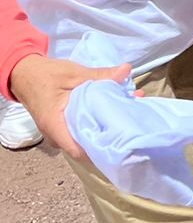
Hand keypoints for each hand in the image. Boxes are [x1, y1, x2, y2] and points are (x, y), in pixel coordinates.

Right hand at [9, 54, 132, 160]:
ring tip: (132, 112)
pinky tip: (119, 109)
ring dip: (109, 126)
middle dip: (112, 135)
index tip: (124, 141)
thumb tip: (126, 71)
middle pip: (87, 145)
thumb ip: (100, 75)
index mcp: (55, 125)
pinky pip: (85, 129)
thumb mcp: (75, 73)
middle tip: (136, 121)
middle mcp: (58, 135)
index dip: (101, 150)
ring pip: (88, 136)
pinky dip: (102, 120)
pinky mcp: (67, 126)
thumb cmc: (46, 76)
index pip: (78, 151)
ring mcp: (62, 133)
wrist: (27, 75)